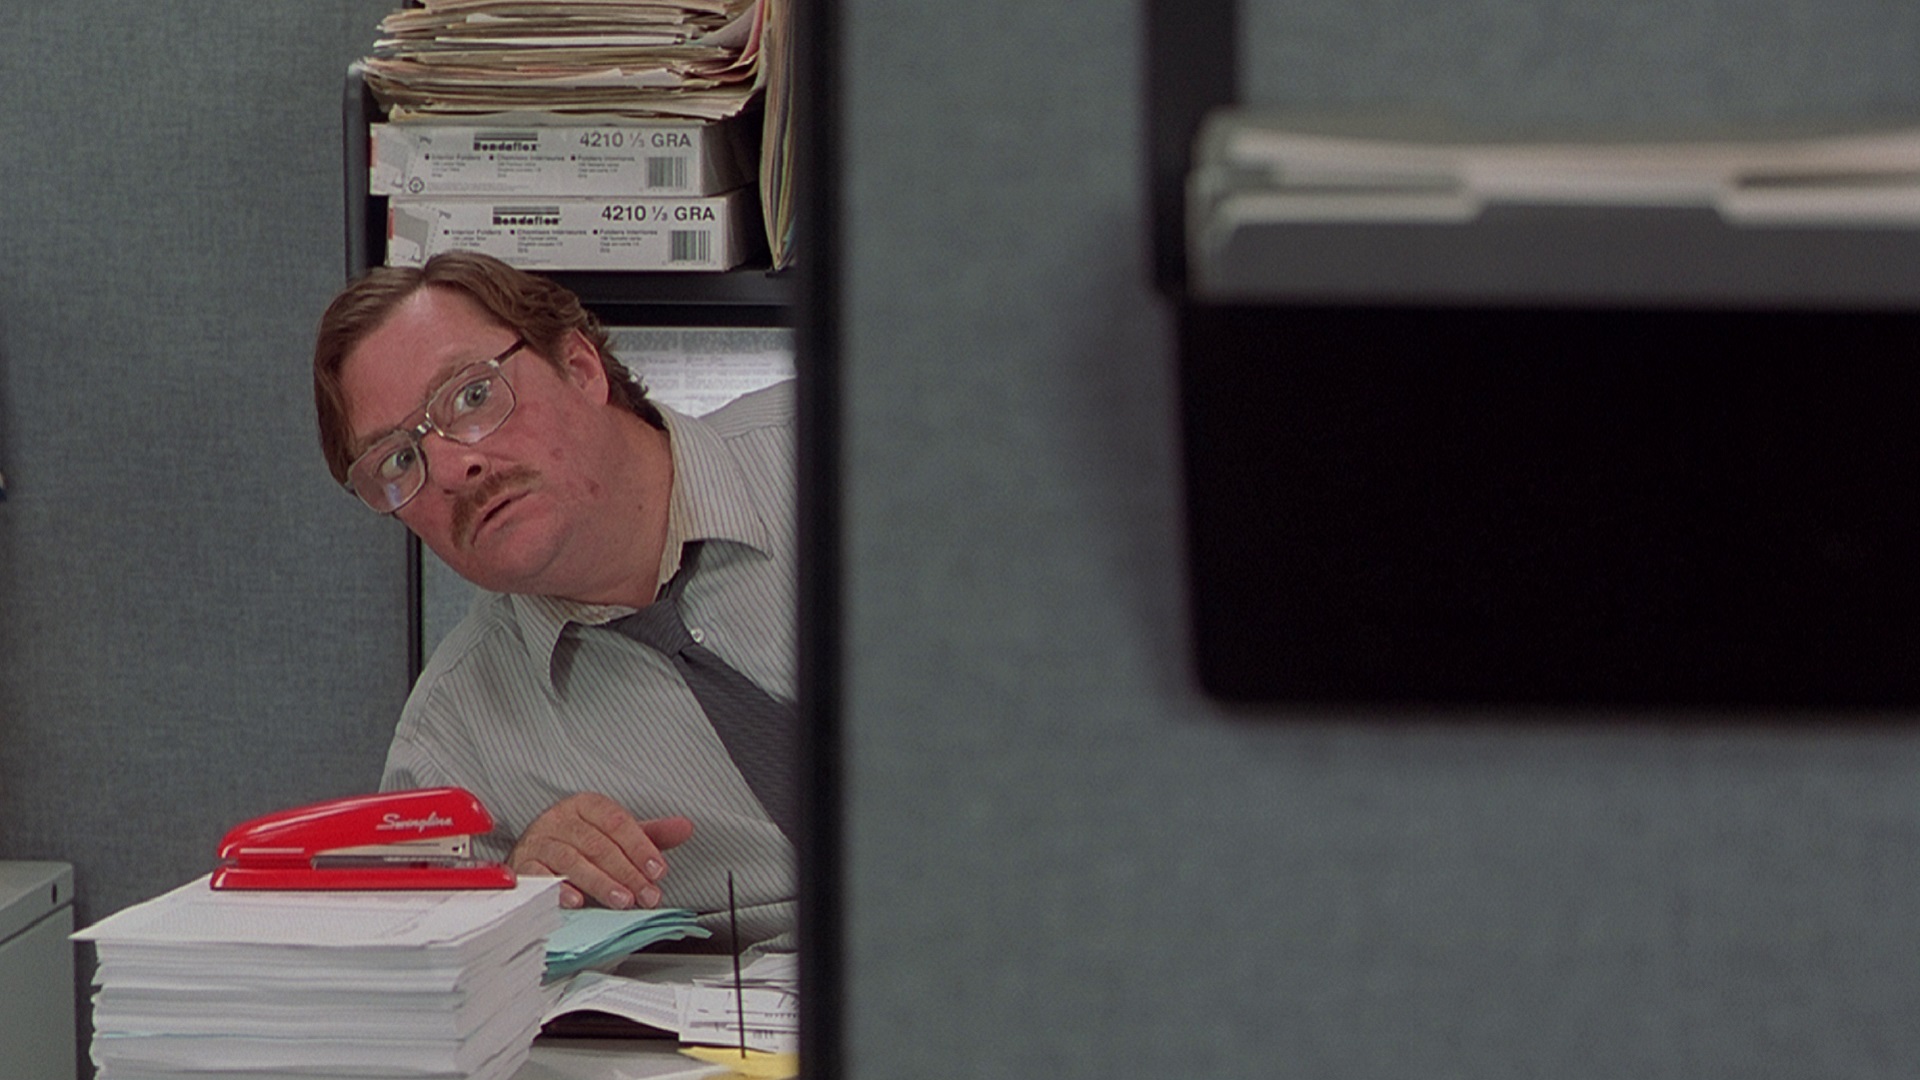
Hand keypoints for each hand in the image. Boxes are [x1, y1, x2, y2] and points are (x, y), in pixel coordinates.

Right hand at [509, 792, 694, 909]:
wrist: (530, 852)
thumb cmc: (577, 843)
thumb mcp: (614, 835)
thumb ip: (649, 834)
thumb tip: (685, 827)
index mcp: (585, 805)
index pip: (617, 822)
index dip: (640, 847)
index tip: (659, 870)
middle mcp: (560, 818)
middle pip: (598, 844)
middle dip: (627, 872)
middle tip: (647, 895)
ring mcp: (539, 840)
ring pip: (572, 860)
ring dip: (600, 882)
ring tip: (622, 900)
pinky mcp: (523, 864)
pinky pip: (540, 876)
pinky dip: (558, 889)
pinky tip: (577, 901)